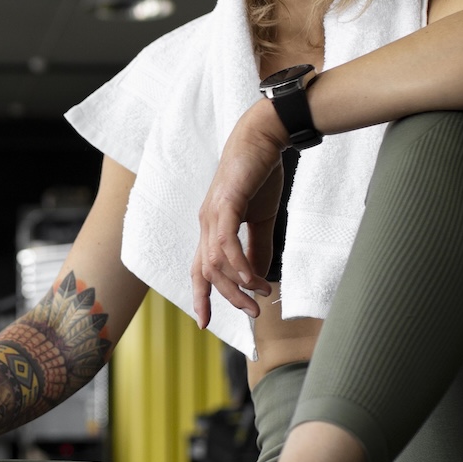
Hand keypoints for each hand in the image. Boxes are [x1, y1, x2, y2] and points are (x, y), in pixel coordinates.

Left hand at [192, 100, 290, 325]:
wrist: (263, 138)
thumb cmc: (259, 176)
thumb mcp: (260, 219)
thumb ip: (258, 247)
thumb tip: (258, 277)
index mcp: (211, 228)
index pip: (199, 269)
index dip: (200, 296)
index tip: (204, 323)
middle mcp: (206, 224)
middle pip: (207, 273)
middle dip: (228, 298)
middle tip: (253, 313)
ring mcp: (212, 214)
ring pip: (214, 262)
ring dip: (237, 285)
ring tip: (260, 295)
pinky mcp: (226, 203)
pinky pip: (225, 241)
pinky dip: (237, 263)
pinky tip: (251, 278)